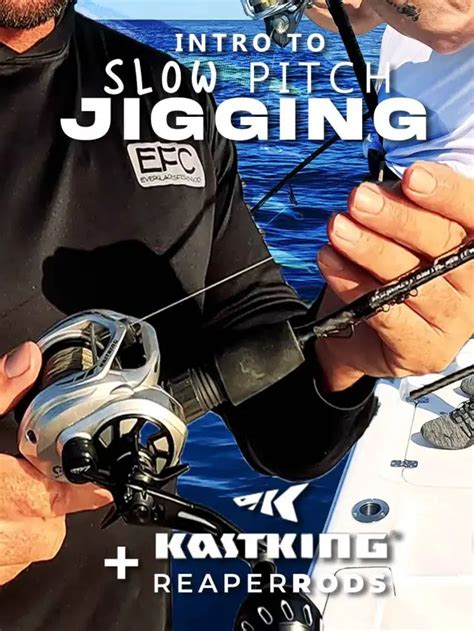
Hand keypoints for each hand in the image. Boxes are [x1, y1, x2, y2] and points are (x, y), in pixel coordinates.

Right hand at [0, 343, 111, 584]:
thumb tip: (27, 360)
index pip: (53, 495)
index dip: (84, 487)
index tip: (104, 481)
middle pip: (46, 534)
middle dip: (53, 503)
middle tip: (44, 474)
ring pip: (25, 555)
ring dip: (30, 525)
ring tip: (12, 493)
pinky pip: (0, 570)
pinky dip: (5, 545)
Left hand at [316, 162, 473, 390]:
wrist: (362, 334)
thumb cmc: (389, 273)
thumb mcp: (398, 232)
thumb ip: (401, 209)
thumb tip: (382, 191)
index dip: (447, 194)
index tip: (412, 176)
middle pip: (444, 246)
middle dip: (397, 219)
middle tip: (359, 200)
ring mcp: (454, 322)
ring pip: (412, 280)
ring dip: (369, 250)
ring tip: (338, 228)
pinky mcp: (425, 351)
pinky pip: (386, 314)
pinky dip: (353, 284)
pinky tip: (329, 260)